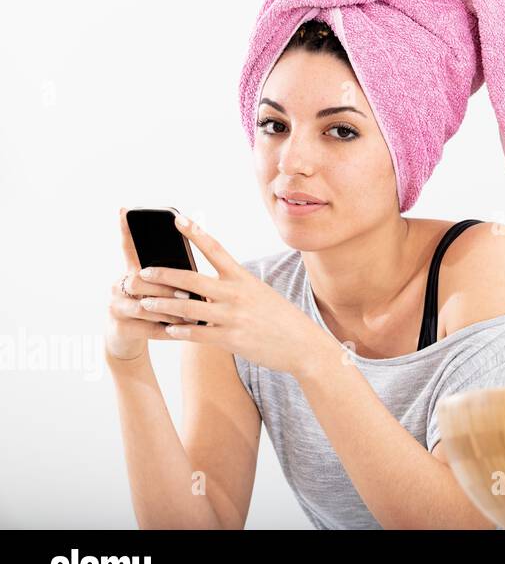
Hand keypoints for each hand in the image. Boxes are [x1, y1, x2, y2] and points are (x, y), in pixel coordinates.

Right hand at [107, 208, 194, 361]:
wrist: (130, 336)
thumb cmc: (155, 305)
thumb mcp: (161, 287)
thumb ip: (174, 274)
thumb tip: (198, 261)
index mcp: (132, 271)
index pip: (128, 247)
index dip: (125, 230)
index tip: (124, 210)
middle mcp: (119, 285)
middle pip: (142, 280)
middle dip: (168, 287)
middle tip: (191, 293)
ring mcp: (116, 307)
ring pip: (146, 306)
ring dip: (172, 311)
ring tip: (195, 316)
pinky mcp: (120, 328)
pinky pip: (148, 328)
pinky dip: (168, 330)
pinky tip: (184, 332)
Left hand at [132, 213, 329, 375]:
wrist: (303, 344)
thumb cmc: (280, 318)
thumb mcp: (260, 293)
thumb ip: (235, 286)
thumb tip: (209, 282)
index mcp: (243, 278)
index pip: (216, 249)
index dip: (195, 233)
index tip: (178, 220)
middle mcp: (236, 294)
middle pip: (192, 279)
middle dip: (163, 275)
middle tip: (142, 272)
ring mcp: (232, 317)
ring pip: (187, 308)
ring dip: (162, 305)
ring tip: (144, 303)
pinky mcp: (230, 339)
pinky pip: (197, 334)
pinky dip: (179, 331)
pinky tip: (167, 330)